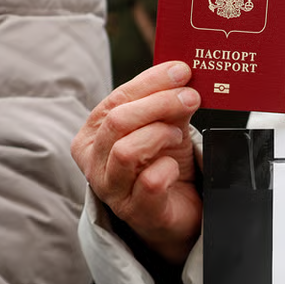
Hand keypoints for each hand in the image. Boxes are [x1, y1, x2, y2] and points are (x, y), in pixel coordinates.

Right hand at [72, 61, 202, 264]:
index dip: (150, 83)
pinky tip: (174, 167)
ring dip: (160, 135)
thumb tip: (182, 73)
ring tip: (178, 136)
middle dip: (159, 104)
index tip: (181, 71)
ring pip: (126, 151)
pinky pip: (150, 182)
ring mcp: (111, 190)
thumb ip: (168, 103)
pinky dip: (168, 168)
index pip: (115, 100)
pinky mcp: (136, 211)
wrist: (176, 211)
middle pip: (118, 122)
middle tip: (191, 97)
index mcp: (93, 135)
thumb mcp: (164, 127)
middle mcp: (93, 163)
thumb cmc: (162, 164)